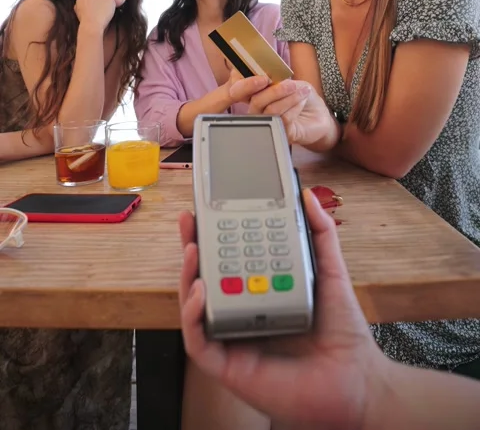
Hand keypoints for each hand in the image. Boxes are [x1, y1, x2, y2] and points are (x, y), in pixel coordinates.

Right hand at [74, 0, 115, 32]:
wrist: (92, 23)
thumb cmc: (84, 18)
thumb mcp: (77, 8)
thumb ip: (80, 2)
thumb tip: (83, 2)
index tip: (92, 4)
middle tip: (98, 8)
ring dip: (104, 2)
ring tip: (102, 12)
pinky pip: (111, 0)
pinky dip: (111, 5)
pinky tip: (107, 12)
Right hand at [179, 191, 386, 429]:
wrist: (356, 380)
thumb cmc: (342, 332)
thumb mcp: (329, 272)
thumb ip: (319, 234)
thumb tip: (307, 196)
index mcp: (260, 290)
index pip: (229, 258)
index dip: (214, 234)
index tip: (206, 208)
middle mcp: (242, 312)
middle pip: (205, 278)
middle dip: (192, 247)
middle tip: (188, 221)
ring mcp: (233, 338)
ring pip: (194, 307)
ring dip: (187, 277)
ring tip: (193, 250)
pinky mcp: (228, 366)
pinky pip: (199, 341)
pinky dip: (192, 317)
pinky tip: (200, 293)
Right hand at [229, 76, 337, 148]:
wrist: (321, 116)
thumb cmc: (305, 99)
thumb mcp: (294, 84)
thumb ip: (280, 82)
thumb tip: (271, 81)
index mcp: (258, 95)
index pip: (243, 91)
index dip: (248, 84)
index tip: (265, 78)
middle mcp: (259, 111)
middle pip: (256, 101)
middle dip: (275, 91)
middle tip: (292, 85)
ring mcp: (269, 124)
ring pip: (271, 110)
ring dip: (289, 98)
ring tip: (303, 92)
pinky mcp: (281, 134)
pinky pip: (283, 119)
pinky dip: (295, 107)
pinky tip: (302, 102)